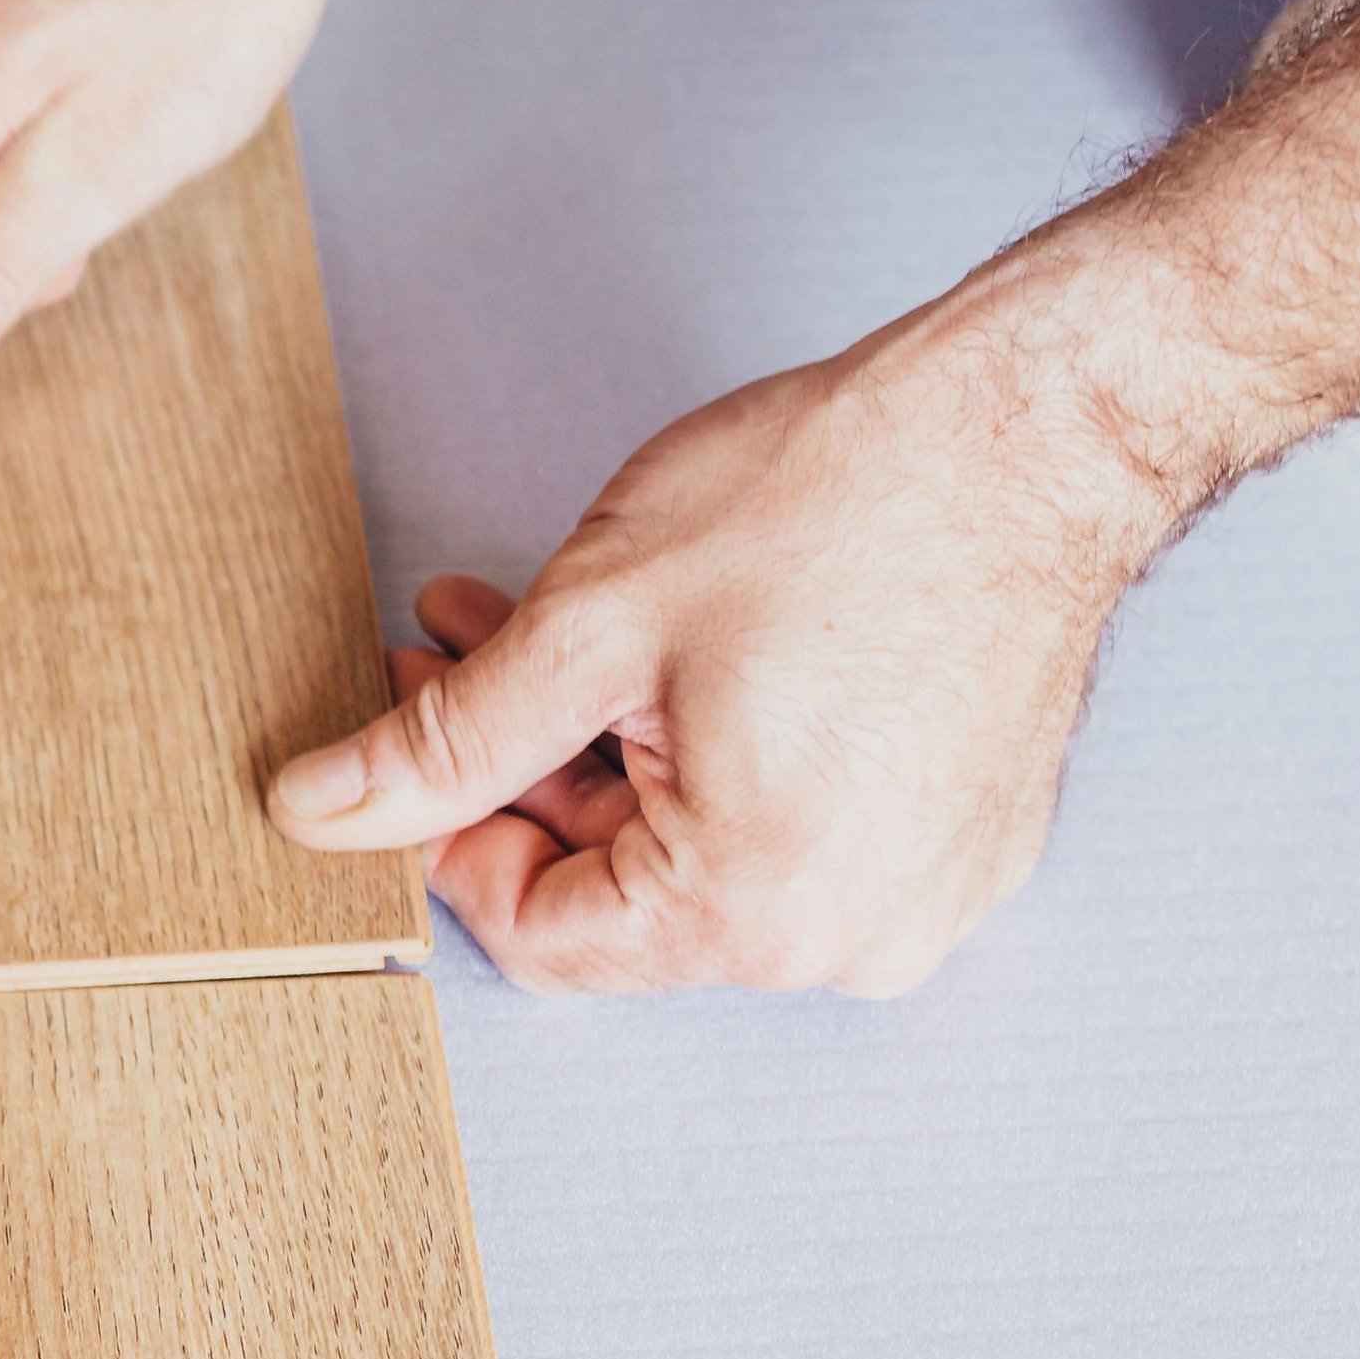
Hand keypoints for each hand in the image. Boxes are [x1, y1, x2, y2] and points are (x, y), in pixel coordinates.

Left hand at [265, 294, 1189, 994]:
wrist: (1040, 421)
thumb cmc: (846, 502)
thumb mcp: (589, 626)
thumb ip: (444, 743)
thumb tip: (319, 812)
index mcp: (755, 911)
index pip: (535, 936)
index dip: (445, 835)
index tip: (407, 735)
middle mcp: (850, 937)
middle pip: (617, 891)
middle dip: (514, 767)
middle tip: (445, 650)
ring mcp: (921, 889)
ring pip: (694, 847)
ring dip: (595, 743)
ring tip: (524, 621)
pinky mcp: (956, 831)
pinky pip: (790, 819)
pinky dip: (704, 745)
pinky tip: (650, 644)